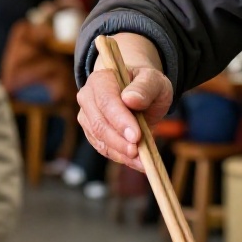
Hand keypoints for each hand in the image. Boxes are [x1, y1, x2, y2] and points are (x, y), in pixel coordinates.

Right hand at [76, 33, 172, 169]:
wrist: (140, 95)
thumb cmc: (146, 86)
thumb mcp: (154, 80)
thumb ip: (145, 87)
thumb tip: (131, 99)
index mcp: (101, 79)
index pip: (106, 101)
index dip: (120, 120)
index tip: (136, 136)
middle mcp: (88, 97)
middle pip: (98, 124)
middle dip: (119, 141)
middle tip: (138, 152)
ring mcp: (87, 117)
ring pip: (99, 140)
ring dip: (121, 153)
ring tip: (142, 160)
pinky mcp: (92, 134)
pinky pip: (104, 149)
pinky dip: (121, 158)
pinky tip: (138, 162)